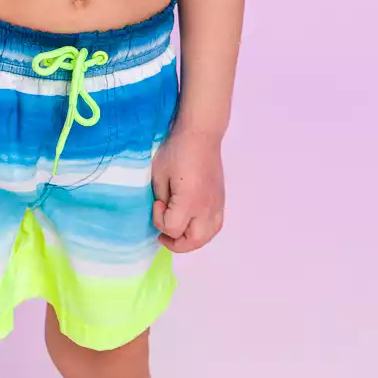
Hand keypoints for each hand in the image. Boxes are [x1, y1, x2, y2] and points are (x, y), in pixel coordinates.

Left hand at [151, 125, 224, 252]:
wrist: (201, 134)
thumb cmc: (176, 151)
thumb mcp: (159, 174)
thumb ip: (161, 198)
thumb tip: (164, 212)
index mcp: (189, 201)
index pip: (172, 228)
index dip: (159, 220)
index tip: (157, 203)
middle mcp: (206, 208)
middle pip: (193, 241)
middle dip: (176, 243)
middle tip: (163, 235)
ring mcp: (216, 205)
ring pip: (207, 237)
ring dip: (191, 241)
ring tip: (178, 233)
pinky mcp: (221, 200)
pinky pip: (215, 226)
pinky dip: (203, 232)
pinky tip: (193, 225)